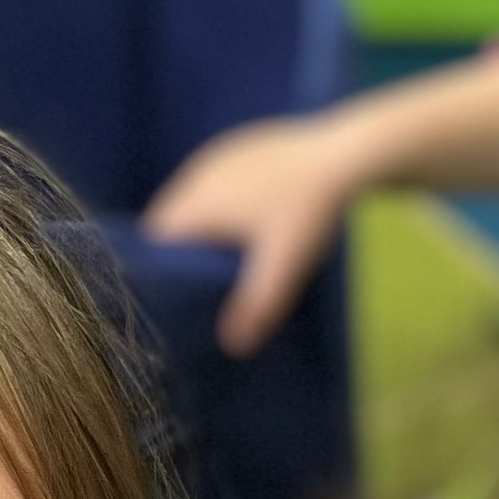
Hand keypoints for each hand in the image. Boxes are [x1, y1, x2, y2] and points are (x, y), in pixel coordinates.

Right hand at [144, 113, 363, 356]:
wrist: (343, 153)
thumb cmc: (309, 209)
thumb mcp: (284, 263)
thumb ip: (258, 304)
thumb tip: (232, 346)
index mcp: (198, 202)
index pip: (154, 241)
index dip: (157, 272)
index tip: (170, 300)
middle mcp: (197, 175)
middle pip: (168, 223)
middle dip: (175, 256)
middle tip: (193, 291)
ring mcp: (216, 159)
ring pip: (189, 204)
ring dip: (196, 232)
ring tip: (214, 265)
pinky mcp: (235, 152)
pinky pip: (211, 187)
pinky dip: (215, 210)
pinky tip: (238, 229)